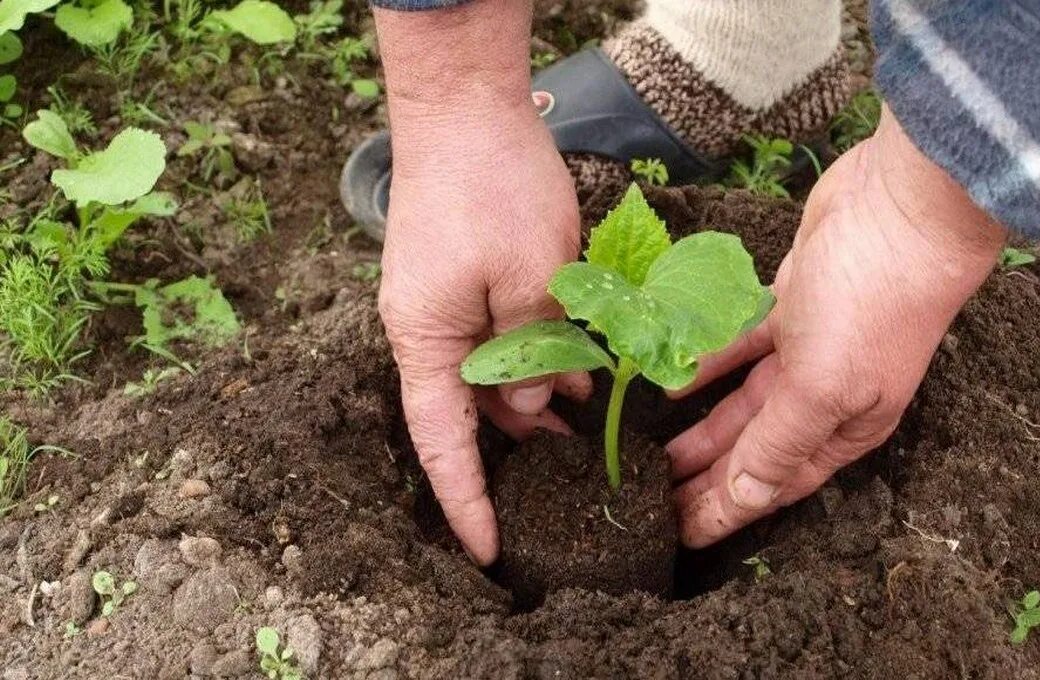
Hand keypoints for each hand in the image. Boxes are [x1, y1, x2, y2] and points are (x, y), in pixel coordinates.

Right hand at [374, 2, 587, 565]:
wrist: (465, 108)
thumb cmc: (491, 188)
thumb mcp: (528, 280)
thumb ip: (532, 352)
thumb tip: (534, 406)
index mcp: (426, 342)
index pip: (442, 445)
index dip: (466, 502)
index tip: (488, 552)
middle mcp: (427, 331)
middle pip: (468, 414)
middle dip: (515, 452)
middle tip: (566, 489)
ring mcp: (445, 304)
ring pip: (491, 376)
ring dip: (536, 402)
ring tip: (586, 435)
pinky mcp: (466, 279)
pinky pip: (500, 339)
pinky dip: (538, 360)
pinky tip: (581, 374)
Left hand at [666, 109, 1005, 547]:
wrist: (901, 206)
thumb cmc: (871, 302)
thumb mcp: (822, 385)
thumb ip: (779, 442)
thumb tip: (746, 498)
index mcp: (845, 427)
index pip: (776, 483)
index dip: (727, 510)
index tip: (678, 535)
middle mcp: (828, 395)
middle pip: (755, 448)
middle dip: (707, 477)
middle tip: (652, 500)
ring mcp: (810, 348)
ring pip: (745, 401)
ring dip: (702, 426)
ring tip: (651, 452)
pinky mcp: (791, 304)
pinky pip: (739, 347)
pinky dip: (707, 362)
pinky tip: (669, 378)